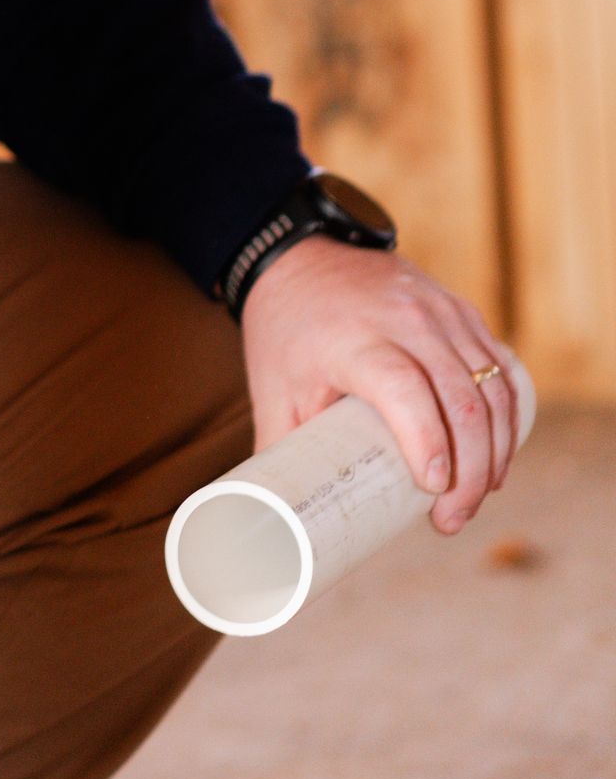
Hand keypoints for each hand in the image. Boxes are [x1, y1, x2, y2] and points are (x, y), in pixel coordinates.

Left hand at [240, 237, 517, 534]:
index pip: (404, 387)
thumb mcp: (272, 390)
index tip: (432, 490)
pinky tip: (496, 458)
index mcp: (355, 337)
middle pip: (461, 398)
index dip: (427, 440)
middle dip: (469, 471)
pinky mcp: (462, 313)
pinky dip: (506, 418)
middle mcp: (406, 319)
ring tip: (473, 500)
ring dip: (495, 452)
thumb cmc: (285, 330)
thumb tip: (278, 524)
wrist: (301, 255)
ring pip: (492, 388)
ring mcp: (442, 312)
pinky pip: (500, 369)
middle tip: (451, 520)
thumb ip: (280, 455)